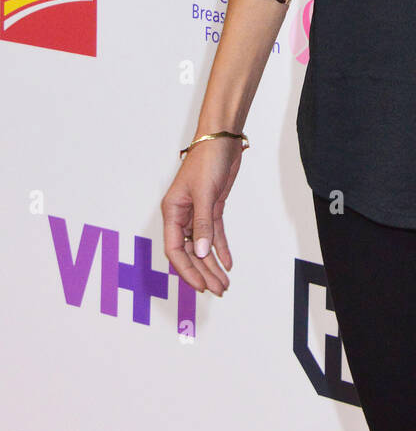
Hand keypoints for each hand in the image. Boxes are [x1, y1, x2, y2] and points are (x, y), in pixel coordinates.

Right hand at [161, 139, 242, 294]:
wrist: (221, 139)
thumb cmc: (207, 160)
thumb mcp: (205, 193)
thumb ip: (203, 223)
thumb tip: (201, 253)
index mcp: (172, 212)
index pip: (176, 250)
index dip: (187, 270)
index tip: (201, 286)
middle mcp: (182, 215)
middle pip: (191, 252)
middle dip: (203, 272)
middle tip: (218, 290)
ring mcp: (197, 212)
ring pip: (203, 246)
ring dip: (212, 264)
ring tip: (224, 283)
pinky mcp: (212, 208)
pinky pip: (214, 234)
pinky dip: (221, 249)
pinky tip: (228, 263)